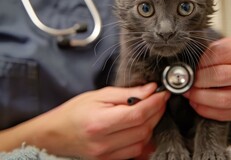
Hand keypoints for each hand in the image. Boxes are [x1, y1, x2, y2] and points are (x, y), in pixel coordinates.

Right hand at [29, 83, 168, 159]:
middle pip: (143, 128)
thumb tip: (150, 90)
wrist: (55, 134)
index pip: (137, 114)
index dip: (155, 103)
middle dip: (156, 112)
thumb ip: (126, 93)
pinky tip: (142, 127)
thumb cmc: (74, 112)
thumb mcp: (99, 95)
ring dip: (152, 125)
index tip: (162, 93)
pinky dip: (144, 139)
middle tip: (158, 99)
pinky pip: (135, 152)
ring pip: (143, 142)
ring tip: (149, 111)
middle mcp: (104, 143)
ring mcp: (107, 155)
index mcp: (100, 123)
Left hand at [184, 37, 230, 121]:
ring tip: (189, 92)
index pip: (222, 52)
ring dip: (199, 96)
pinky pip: (226, 114)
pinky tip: (197, 104)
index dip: (202, 60)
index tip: (193, 64)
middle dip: (198, 79)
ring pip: (223, 98)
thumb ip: (218, 50)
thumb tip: (191, 63)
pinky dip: (207, 110)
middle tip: (187, 80)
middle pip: (221, 76)